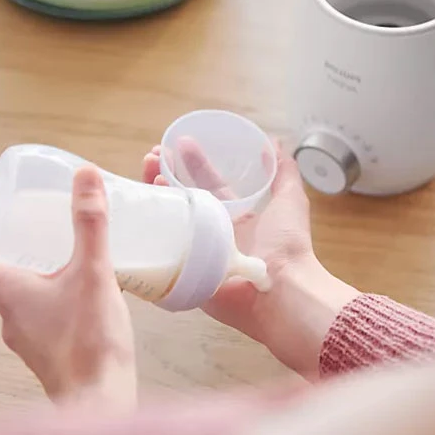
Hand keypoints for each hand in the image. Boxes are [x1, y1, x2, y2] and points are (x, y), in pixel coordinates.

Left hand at [0, 166, 136, 408]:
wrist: (101, 403)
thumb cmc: (89, 340)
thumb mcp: (93, 272)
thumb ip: (90, 224)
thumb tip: (85, 175)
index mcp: (8, 294)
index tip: (5, 223)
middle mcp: (10, 321)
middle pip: (1, 281)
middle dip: (21, 256)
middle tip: (47, 237)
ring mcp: (29, 345)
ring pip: (25, 305)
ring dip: (41, 284)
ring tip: (73, 267)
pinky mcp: (50, 360)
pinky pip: (45, 326)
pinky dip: (58, 309)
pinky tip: (89, 304)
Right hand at [142, 139, 358, 376]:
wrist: (280, 292)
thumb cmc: (287, 246)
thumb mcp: (290, 200)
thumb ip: (284, 172)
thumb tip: (274, 142)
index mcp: (237, 218)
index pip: (208, 183)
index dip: (192, 164)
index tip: (176, 143)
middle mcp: (214, 233)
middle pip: (183, 198)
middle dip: (166, 174)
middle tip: (152, 155)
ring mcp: (197, 252)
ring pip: (169, 219)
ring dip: (155, 193)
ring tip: (147, 170)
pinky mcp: (185, 272)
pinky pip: (162, 250)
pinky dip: (150, 230)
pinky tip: (143, 207)